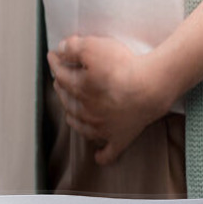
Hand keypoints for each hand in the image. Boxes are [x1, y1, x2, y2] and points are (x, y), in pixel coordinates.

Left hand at [46, 35, 172, 165]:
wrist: (149, 88)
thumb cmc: (124, 67)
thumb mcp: (94, 46)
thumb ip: (74, 47)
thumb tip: (61, 50)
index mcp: (78, 88)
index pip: (60, 73)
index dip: (55, 62)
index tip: (53, 56)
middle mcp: (86, 110)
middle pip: (67, 100)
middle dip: (61, 87)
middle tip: (60, 79)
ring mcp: (102, 127)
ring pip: (81, 125)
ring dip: (73, 117)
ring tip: (71, 111)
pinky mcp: (120, 137)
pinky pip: (108, 152)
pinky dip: (102, 155)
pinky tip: (98, 156)